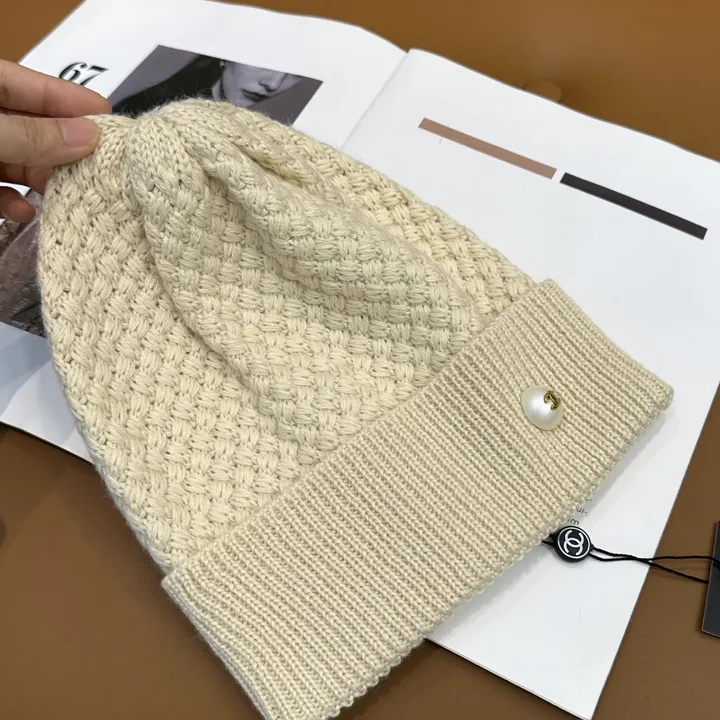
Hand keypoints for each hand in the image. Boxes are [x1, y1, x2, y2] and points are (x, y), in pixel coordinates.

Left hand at [0, 59, 110, 221]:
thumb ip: (32, 136)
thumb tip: (91, 136)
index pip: (38, 88)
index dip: (76, 104)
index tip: (116, 127)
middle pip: (33, 128)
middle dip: (65, 151)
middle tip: (101, 171)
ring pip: (17, 161)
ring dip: (41, 180)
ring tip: (68, 196)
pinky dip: (11, 202)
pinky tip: (25, 212)